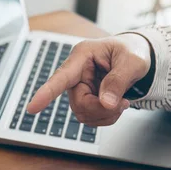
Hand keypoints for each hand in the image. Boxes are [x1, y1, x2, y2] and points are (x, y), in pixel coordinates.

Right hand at [26, 34, 152, 125]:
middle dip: (101, 109)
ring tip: (122, 102)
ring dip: (105, 115)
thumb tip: (106, 103)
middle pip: (78, 103)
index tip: (32, 108)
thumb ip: (118, 81)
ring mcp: (80, 87)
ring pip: (83, 114)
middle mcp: (76, 73)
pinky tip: (117, 106)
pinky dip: (106, 117)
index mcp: (83, 56)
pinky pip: (90, 118)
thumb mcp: (132, 62)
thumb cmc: (133, 51)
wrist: (138, 57)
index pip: (61, 77)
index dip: (46, 93)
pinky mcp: (85, 98)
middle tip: (122, 104)